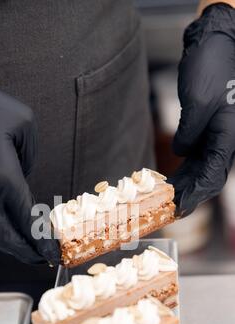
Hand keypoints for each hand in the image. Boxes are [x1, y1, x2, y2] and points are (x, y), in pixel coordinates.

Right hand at [0, 56, 59, 265]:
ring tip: (5, 199)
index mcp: (5, 180)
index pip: (28, 224)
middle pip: (7, 240)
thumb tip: (22, 177)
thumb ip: (31, 157)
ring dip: (0, 219)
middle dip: (25, 253)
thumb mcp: (23, 123)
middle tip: (39, 258)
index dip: (42, 243)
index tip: (52, 254)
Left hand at [170, 4, 234, 216]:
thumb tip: (180, 152)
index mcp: (229, 136)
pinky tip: (172, 178)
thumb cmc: (212, 66)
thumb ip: (189, 133)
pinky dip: (185, 169)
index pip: (213, 176)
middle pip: (209, 177)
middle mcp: (227, 139)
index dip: (195, 195)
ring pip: (203, 169)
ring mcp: (218, 134)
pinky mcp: (208, 128)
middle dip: (190, 195)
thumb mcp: (198, 102)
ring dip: (186, 185)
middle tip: (169, 210)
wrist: (217, 41)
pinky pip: (198, 156)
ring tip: (166, 199)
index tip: (179, 209)